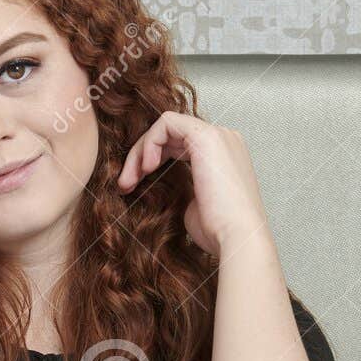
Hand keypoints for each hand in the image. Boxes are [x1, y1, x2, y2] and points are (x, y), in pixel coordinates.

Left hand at [116, 111, 271, 256]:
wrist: (236, 237)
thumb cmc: (217, 230)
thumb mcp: (194, 205)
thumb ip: (183, 188)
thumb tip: (165, 188)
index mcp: (222, 155)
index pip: (178, 144)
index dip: (151, 160)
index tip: (132, 186)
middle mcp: (223, 139)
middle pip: (170, 134)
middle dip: (140, 156)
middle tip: (124, 185)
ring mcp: (217, 134)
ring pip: (165, 126)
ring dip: (140, 151)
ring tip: (128, 181)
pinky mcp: (207, 136)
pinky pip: (167, 123)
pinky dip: (149, 142)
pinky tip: (146, 168)